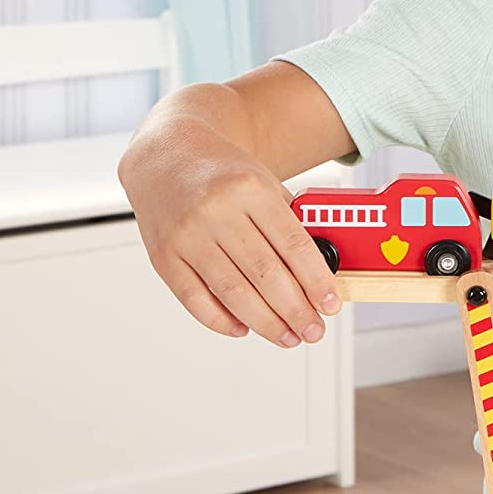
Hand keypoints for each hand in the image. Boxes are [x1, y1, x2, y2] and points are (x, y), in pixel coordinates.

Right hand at [119, 123, 340, 348]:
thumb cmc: (223, 173)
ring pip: (233, 292)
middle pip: (265, 274)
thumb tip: (319, 275)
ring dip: (266, 323)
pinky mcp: (162, 256)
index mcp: (249, 189)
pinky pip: (195, 299)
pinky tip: (243, 328)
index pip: (293, 244)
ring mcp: (186, 235)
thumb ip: (290, 223)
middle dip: (295, 310)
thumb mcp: (264, 183)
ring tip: (288, 337)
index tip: (330, 305)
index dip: (316, 280)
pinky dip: (221, 320)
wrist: (167, 156)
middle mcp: (215, 211)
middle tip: (314, 330)